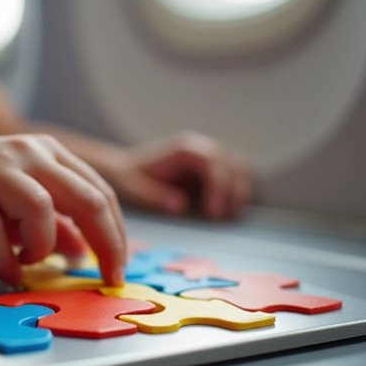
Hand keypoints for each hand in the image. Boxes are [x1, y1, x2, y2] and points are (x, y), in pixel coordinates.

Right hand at [0, 128, 126, 285]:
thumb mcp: (15, 202)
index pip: (100, 193)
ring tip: (28, 262)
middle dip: (105, 243)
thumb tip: (83, 251)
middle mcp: (27, 154)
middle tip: (104, 277)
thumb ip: (50, 223)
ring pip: (40, 207)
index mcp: (47, 154)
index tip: (116, 270)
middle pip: (86, 198)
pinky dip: (3, 256)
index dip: (116, 235)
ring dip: (42, 246)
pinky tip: (4, 271)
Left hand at [103, 131, 252, 219]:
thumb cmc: (129, 180)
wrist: (124, 171)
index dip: (220, 188)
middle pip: (235, 163)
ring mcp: (208, 157)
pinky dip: (237, 192)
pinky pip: (234, 176)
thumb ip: (155, 197)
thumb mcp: (135, 189)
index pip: (215, 163)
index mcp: (185, 150)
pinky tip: (227, 211)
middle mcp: (201, 148)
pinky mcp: (211, 169)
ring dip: (241, 192)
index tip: (215, 213)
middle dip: (235, 191)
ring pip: (240, 168)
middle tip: (225, 217)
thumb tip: (179, 205)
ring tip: (230, 216)